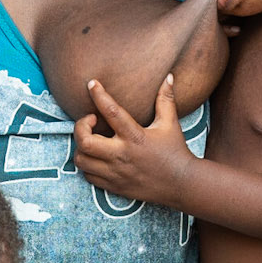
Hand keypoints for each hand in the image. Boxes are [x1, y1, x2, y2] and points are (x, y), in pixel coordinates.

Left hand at [73, 76, 192, 207]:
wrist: (181, 184)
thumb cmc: (175, 151)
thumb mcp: (170, 124)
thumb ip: (166, 100)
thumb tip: (168, 76)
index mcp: (135, 136)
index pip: (112, 112)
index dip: (98, 95)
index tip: (92, 84)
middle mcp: (122, 155)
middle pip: (85, 142)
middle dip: (80, 127)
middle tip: (90, 121)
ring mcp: (115, 172)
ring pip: (81, 160)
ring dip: (81, 147)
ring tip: (91, 139)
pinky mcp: (113, 186)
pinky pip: (88, 176)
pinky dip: (87, 164)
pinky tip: (96, 156)